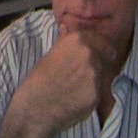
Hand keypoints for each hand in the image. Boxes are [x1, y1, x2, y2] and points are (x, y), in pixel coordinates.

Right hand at [0, 30, 117, 137]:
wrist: (34, 109)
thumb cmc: (35, 82)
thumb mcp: (47, 56)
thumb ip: (63, 42)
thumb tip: (66, 28)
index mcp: (76, 41)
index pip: (99, 39)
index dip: (101, 46)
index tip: (103, 51)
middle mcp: (89, 55)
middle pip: (102, 57)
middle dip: (96, 63)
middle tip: (81, 74)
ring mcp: (94, 76)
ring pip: (100, 75)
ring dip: (92, 79)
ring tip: (73, 88)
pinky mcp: (97, 96)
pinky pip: (97, 92)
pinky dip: (89, 95)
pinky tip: (74, 99)